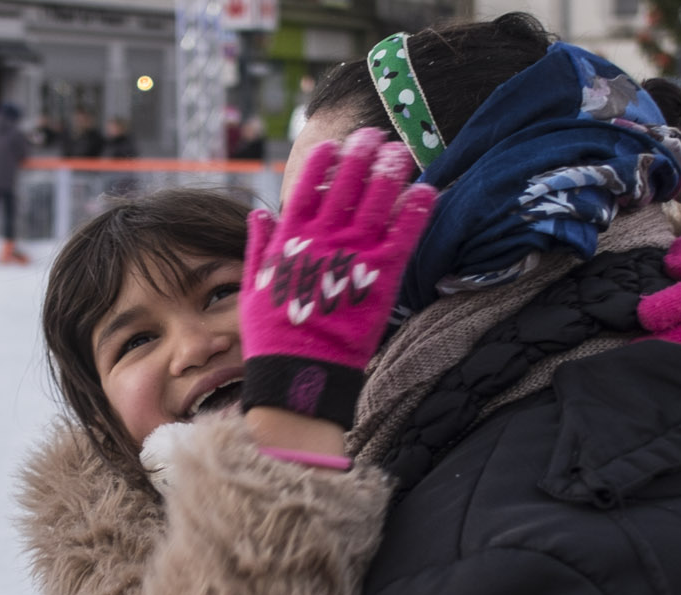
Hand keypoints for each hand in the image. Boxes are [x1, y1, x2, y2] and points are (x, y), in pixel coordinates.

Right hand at [239, 128, 435, 429]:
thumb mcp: (254, 286)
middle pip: (347, 182)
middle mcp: (323, 238)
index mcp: (290, 238)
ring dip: (391, 170)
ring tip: (401, 151)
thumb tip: (259, 211)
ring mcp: (353, 253)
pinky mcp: (381, 274)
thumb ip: (259, 244)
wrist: (300, 373)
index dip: (322, 161)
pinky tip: (426, 190)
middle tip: (375, 135)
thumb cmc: (273, 336)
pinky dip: (415, 209)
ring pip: (377, 198)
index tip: (333, 145)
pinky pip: (404, 233)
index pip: (307, 185)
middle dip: (362, 153)